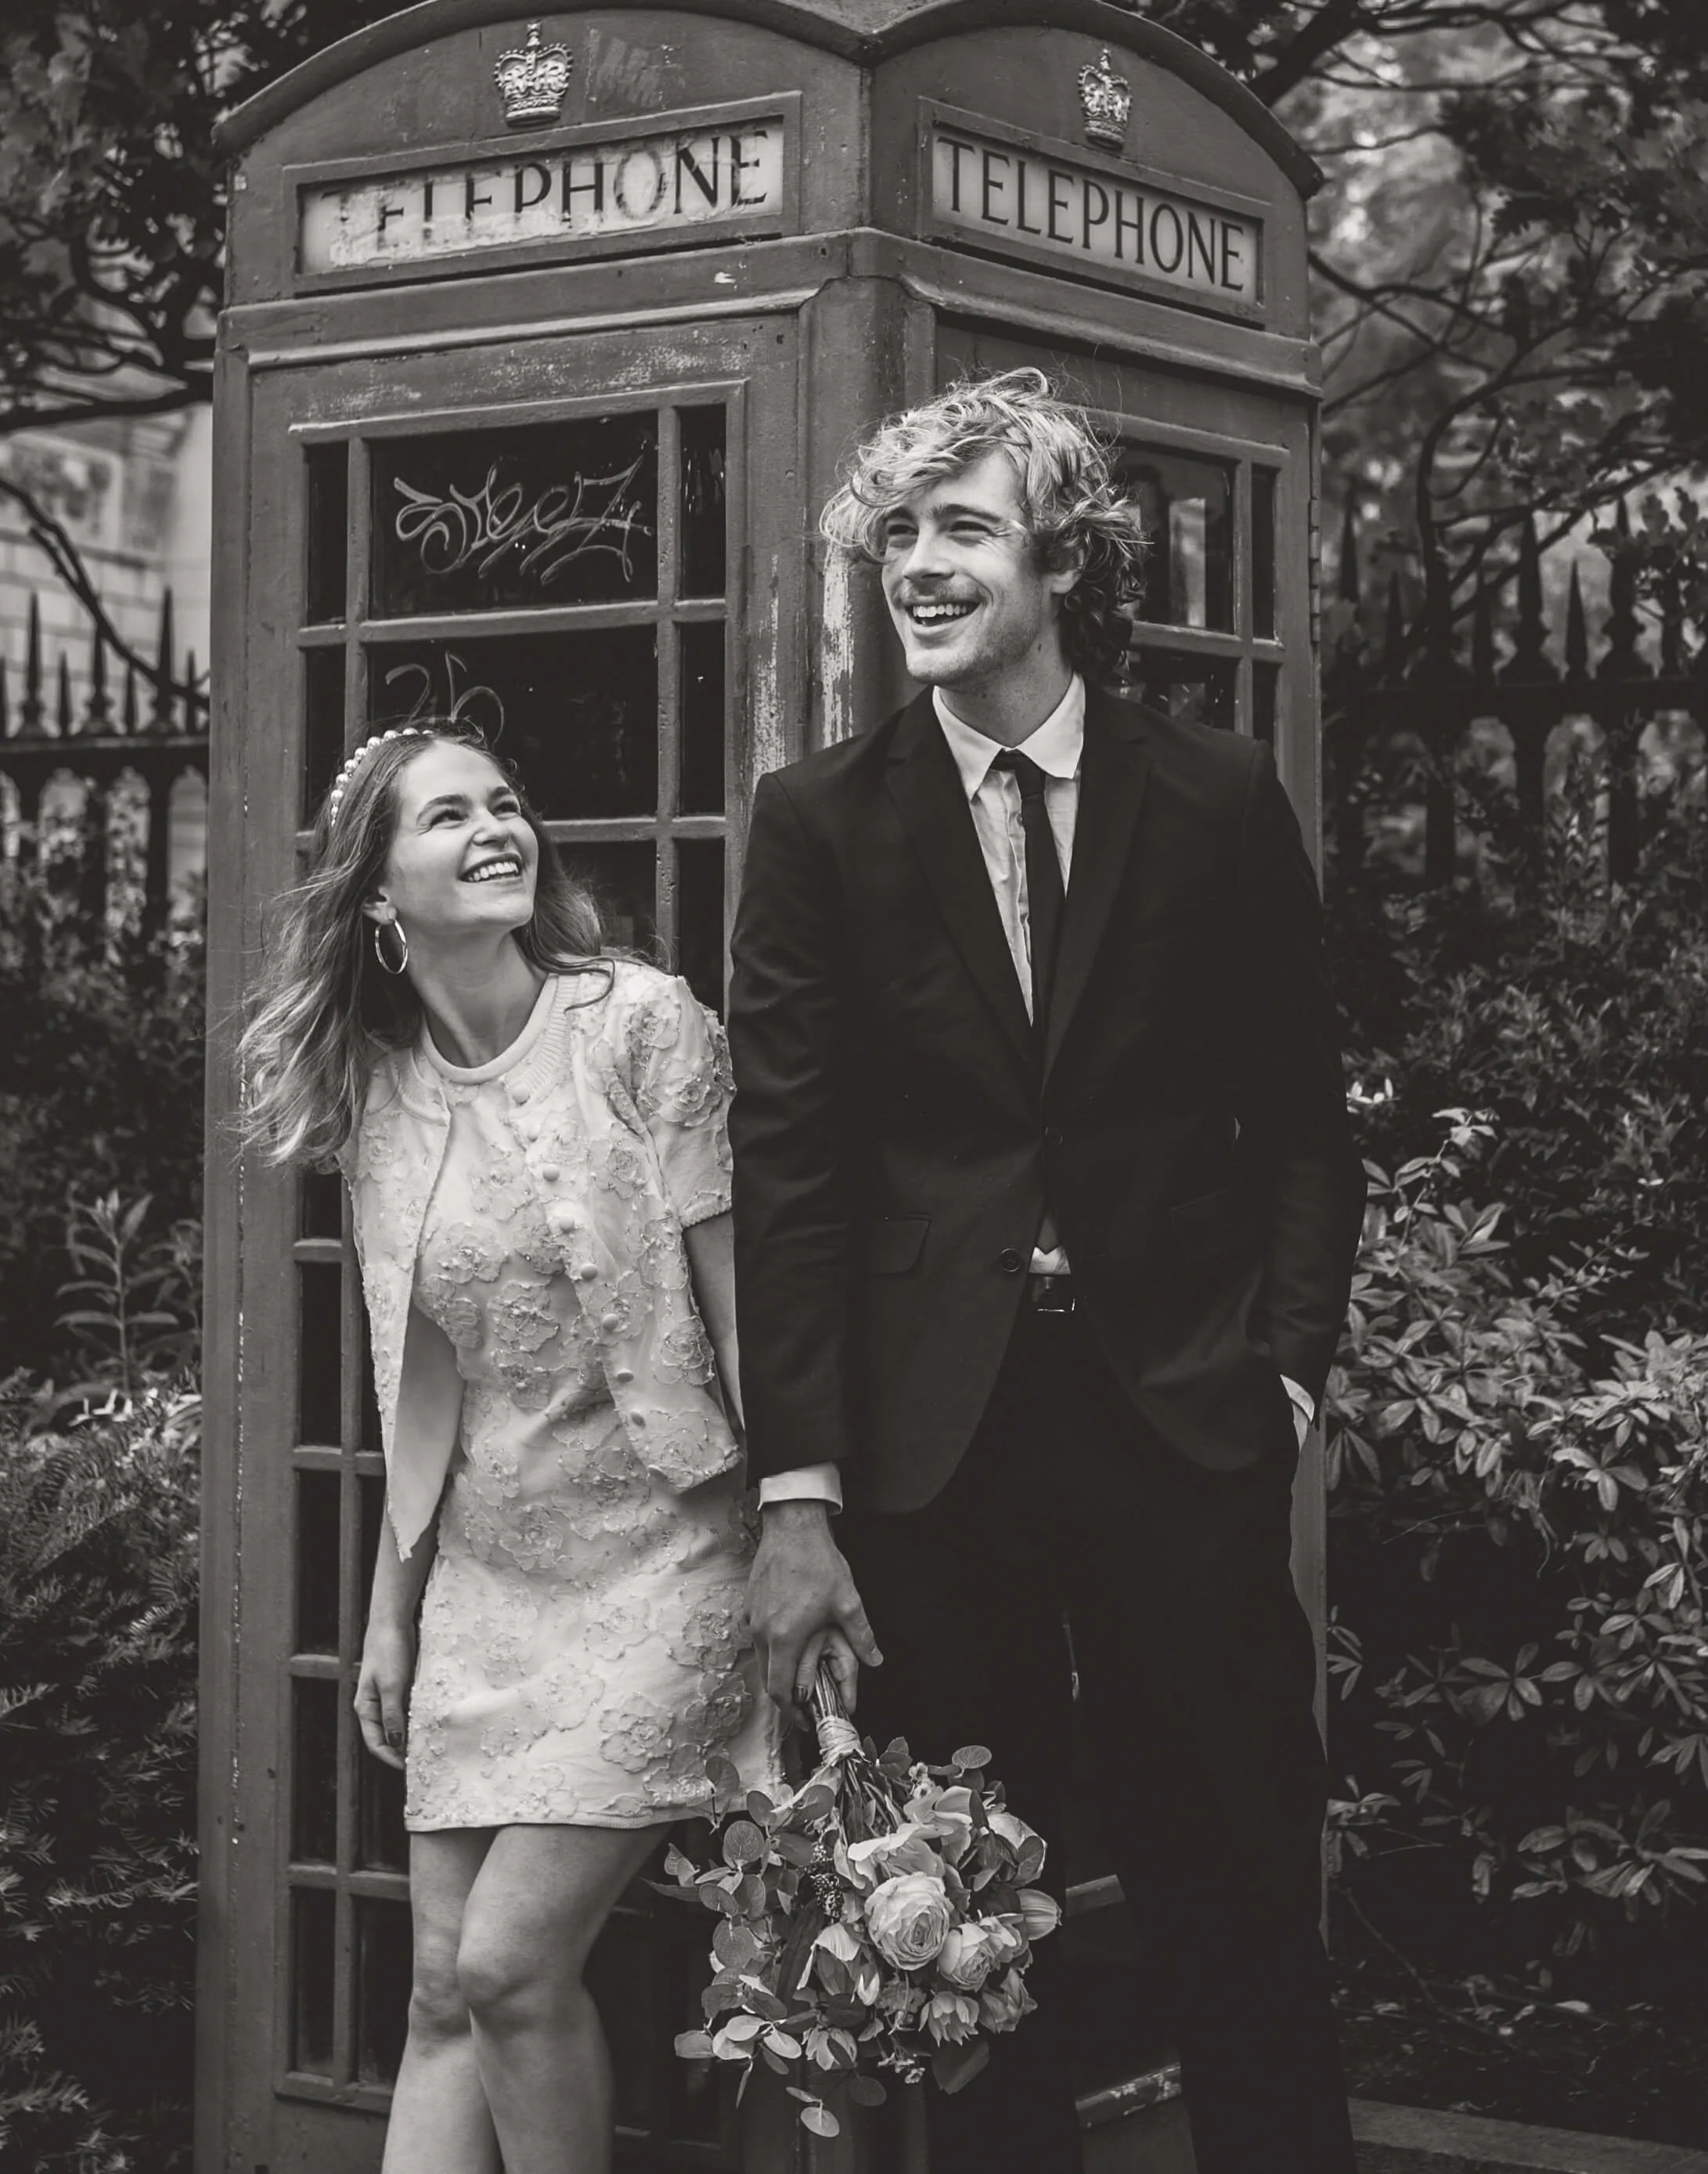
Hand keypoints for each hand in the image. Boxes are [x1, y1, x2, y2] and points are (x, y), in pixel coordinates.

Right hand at [354, 1617, 415, 1769]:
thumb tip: (394, 1744)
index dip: (391, 1758)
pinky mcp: (399, 1685)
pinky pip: (406, 1708)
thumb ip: (392, 1715)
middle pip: (386, 1736)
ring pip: (398, 1723)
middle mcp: (374, 1705)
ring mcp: (386, 1694)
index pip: (375, 1743)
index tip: (409, 1768)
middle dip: (402, 1749)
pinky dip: (416, 1718)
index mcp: (365, 1707)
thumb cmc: (388, 1650)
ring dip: (410, 1734)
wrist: (392, 1620)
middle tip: (423, 1759)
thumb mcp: (391, 1685)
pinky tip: (430, 1721)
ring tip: (429, 1744)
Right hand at [747, 1500, 881, 1726]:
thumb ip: (861, 1635)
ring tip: (801, 1675)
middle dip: (785, 1698)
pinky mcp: (750, 1605)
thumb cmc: (817, 1562)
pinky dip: (772, 1649)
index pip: (780, 1690)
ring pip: (761, 1659)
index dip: (792, 1712)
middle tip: (805, 1704)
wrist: (792, 1527)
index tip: (805, 1719)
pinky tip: (790, 1641)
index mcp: (785, 1637)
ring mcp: (753, 1618)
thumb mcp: (847, 1601)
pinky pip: (757, 1637)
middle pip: (768, 1680)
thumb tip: (876, 1659)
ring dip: (779, 1672)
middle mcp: (762, 1632)